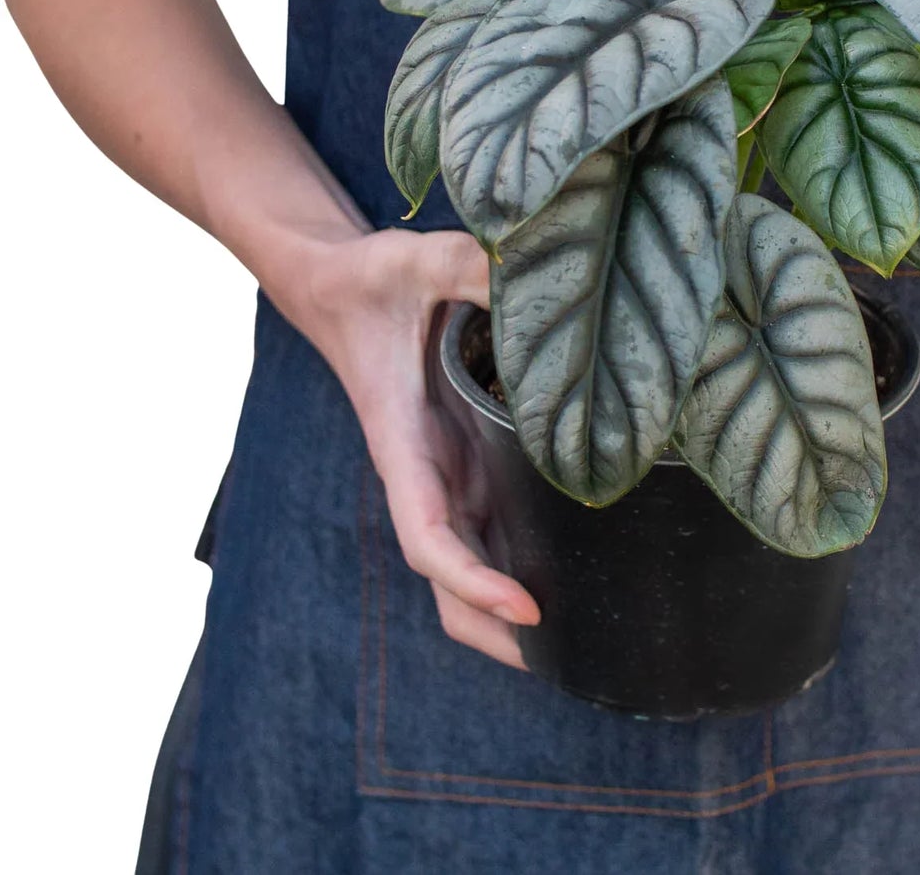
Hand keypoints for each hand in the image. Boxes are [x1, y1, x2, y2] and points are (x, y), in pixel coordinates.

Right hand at [292, 227, 539, 668]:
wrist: (336, 286)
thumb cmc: (372, 279)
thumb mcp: (418, 261)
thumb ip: (469, 266)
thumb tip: (531, 271)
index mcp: (404, 444)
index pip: (429, 535)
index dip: (471, 580)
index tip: (524, 607)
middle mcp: (423, 471)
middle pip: (447, 578)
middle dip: (492, 629)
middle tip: (570, 657)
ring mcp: (441, 470)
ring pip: (465, 561)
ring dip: (504, 606)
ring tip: (584, 632)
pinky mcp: (458, 457)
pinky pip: (482, 526)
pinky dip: (513, 559)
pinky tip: (573, 562)